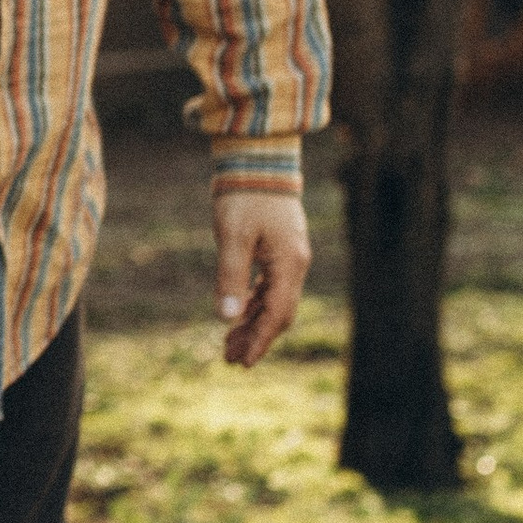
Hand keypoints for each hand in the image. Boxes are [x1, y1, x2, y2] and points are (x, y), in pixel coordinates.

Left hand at [215, 190, 310, 368]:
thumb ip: (231, 277)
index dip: (260, 340)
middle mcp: (295, 264)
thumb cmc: (244, 196)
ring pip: (274, 301)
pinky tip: (238, 314)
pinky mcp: (279, 250)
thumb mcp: (232, 237)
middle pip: (279, 313)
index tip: (242, 363)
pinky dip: (254, 303)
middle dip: (256, 338)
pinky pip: (269, 286)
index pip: (277, 314)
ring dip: (253, 323)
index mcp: (289, 263)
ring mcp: (289, 257)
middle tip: (230, 360)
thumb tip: (227, 318)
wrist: (257, 159)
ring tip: (228, 344)